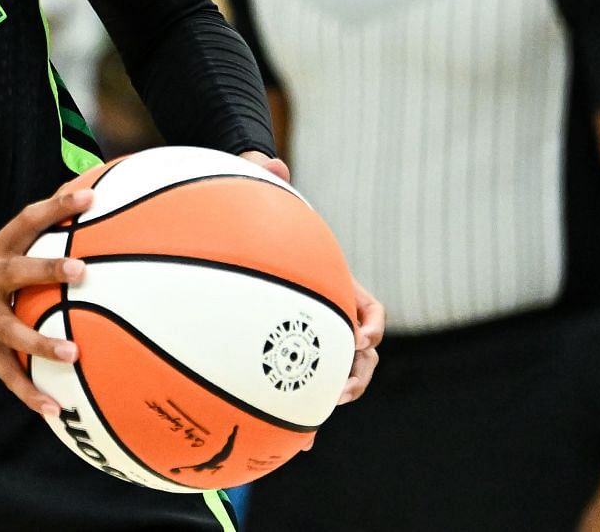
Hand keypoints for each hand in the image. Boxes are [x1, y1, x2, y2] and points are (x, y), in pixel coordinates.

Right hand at [0, 184, 93, 416]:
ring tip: (73, 354)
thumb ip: (36, 236)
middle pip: (17, 272)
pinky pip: (9, 375)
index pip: (27, 221)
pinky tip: (56, 409)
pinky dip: (30, 393)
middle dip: (47, 269)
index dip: (57, 207)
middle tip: (81, 270)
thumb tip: (84, 196)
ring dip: (43, 343)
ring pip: (14, 331)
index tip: (89, 197)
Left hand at [237, 153, 384, 403]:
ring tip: (312, 425)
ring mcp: (299, 335)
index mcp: (327, 281)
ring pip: (329, 377)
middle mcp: (320, 313)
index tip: (360, 336)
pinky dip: (290, 414)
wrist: (230, 220)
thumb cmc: (246, 201)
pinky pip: (290, 388)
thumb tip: (270, 159)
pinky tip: (277, 440)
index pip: (367, 305)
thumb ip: (261, 171)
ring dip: (328, 400)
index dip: (369, 321)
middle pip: (358, 353)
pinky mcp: (274, 353)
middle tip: (340, 391)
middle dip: (356, 375)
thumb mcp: (252, 182)